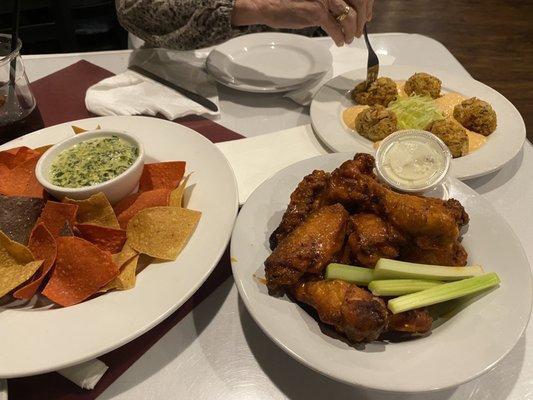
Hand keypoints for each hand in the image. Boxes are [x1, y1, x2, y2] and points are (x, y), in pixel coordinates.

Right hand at [232, 0, 374, 45]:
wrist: (269, 4)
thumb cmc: (288, 2)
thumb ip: (329, 4)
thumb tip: (344, 12)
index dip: (364, 8)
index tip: (365, 18)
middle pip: (356, 5)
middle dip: (359, 22)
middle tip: (357, 33)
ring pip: (348, 18)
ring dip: (350, 31)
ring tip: (348, 39)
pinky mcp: (317, 12)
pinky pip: (335, 28)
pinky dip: (339, 37)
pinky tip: (339, 42)